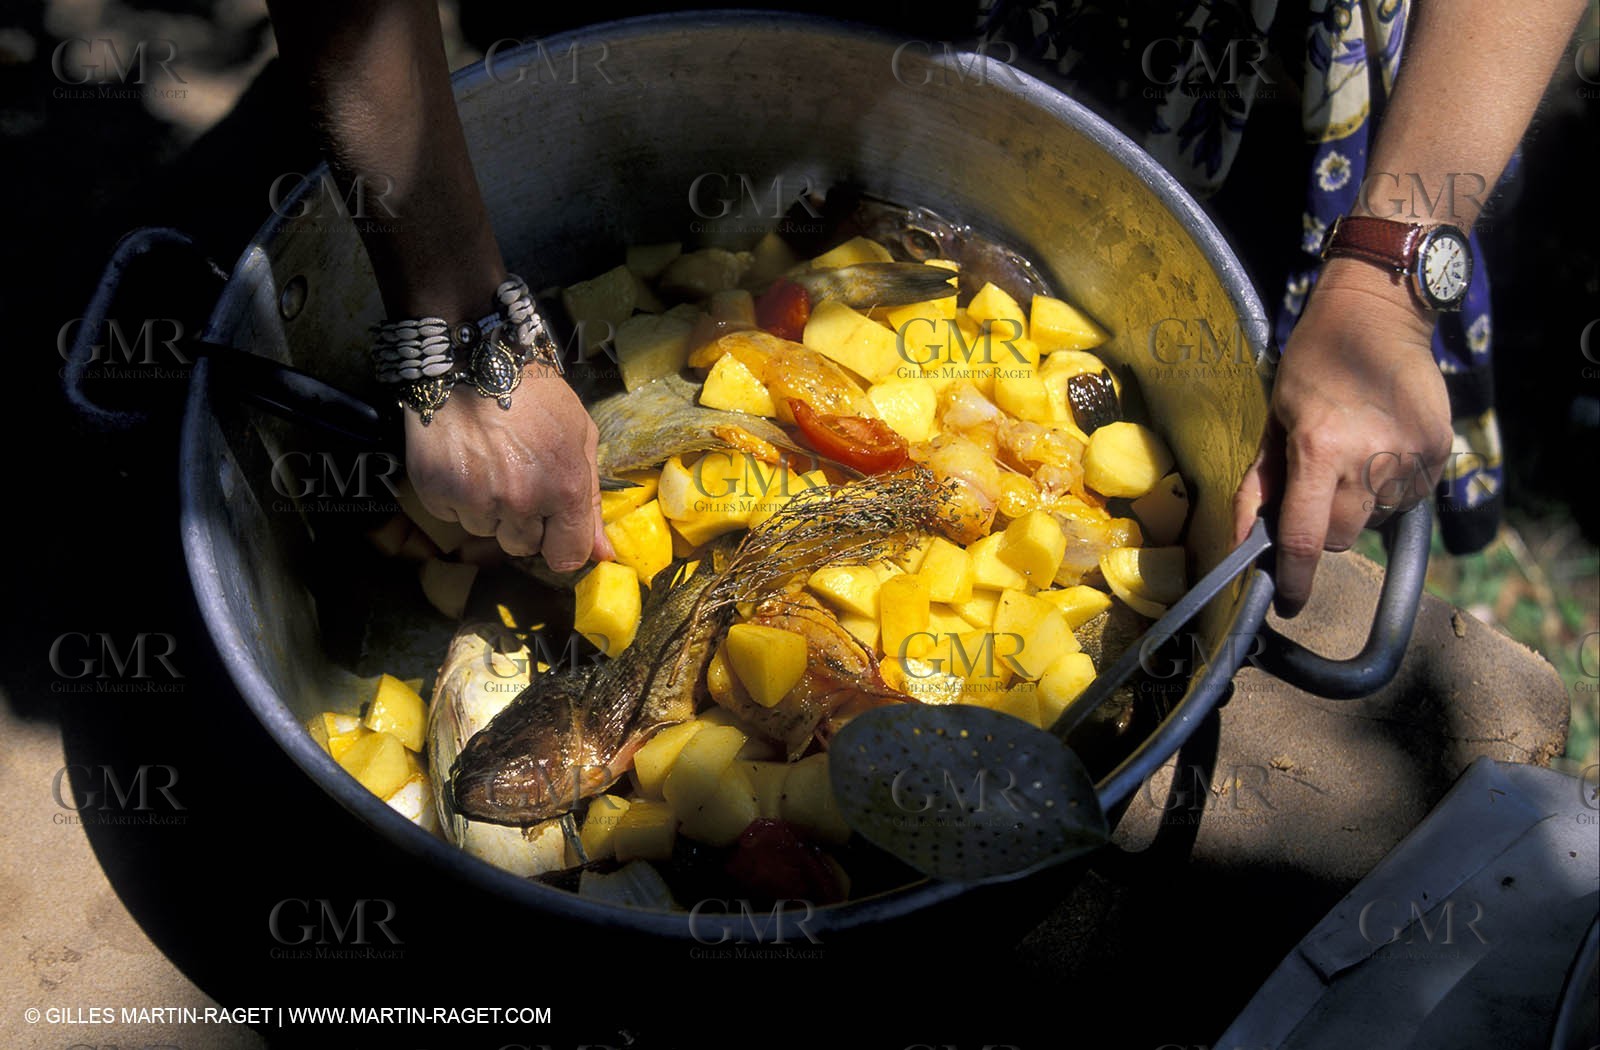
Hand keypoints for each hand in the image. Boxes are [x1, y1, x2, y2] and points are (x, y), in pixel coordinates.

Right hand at [404, 371, 613, 570]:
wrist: (472, 357)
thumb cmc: (534, 392)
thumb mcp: (580, 435)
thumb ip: (591, 498)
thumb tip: (601, 553)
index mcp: (564, 488)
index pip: (566, 556)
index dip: (560, 544)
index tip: (553, 530)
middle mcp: (521, 501)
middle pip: (522, 546)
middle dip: (522, 521)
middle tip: (516, 476)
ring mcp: (475, 498)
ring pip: (485, 530)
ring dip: (488, 506)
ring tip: (488, 459)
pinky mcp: (436, 492)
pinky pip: (451, 514)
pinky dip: (456, 494)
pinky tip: (464, 457)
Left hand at [1233, 259, 1449, 615]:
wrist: (1377, 315)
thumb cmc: (1312, 365)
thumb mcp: (1273, 420)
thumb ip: (1259, 485)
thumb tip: (1243, 542)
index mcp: (1319, 451)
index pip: (1305, 539)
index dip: (1296, 580)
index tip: (1291, 603)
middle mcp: (1370, 460)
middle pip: (1344, 537)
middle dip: (1325, 529)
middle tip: (1317, 489)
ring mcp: (1411, 457)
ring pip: (1376, 520)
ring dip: (1359, 506)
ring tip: (1351, 457)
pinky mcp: (1438, 451)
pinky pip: (1407, 498)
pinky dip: (1388, 488)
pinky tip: (1379, 449)